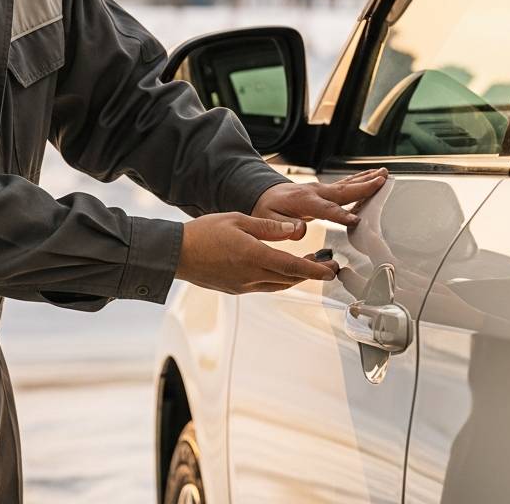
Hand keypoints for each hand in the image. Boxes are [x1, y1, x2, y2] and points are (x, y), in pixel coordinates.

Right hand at [174, 213, 339, 293]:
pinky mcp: (236, 288)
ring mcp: (243, 285)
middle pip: (290, 279)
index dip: (315, 270)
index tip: (331, 271)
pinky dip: (279, 280)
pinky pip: (265, 286)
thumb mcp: (238, 220)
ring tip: (309, 266)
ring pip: (279, 285)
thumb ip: (267, 227)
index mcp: (254, 256)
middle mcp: (251, 275)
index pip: (293, 266)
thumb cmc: (204, 233)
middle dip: (311, 273)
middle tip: (328, 267)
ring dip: (296, 277)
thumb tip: (293, 229)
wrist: (178, 253)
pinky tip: (281, 269)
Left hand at [251, 168, 388, 235]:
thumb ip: (285, 226)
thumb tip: (300, 230)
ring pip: (346, 184)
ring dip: (366, 179)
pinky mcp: (325, 190)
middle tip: (382, 180)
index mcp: (303, 201)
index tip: (356, 220)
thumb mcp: (268, 219)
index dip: (340, 215)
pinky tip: (372, 178)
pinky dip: (360, 181)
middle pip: (342, 191)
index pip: (325, 209)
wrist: (265, 194)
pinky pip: (345, 185)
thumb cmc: (267, 209)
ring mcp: (321, 189)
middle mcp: (315, 191)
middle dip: (363, 186)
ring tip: (384, 174)